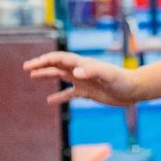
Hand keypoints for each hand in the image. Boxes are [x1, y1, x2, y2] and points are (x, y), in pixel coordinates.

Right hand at [23, 51, 142, 106]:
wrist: (133, 90)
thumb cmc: (121, 80)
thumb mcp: (107, 76)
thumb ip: (92, 71)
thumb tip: (75, 72)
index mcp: (82, 64)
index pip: (59, 59)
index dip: (44, 61)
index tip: (31, 66)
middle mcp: (80, 70)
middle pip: (56, 65)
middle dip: (41, 65)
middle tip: (26, 68)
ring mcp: (83, 81)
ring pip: (60, 76)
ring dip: (47, 75)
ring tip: (32, 76)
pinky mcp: (87, 92)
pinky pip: (69, 94)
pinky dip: (59, 96)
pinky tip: (49, 101)